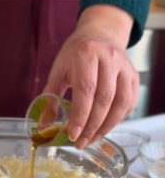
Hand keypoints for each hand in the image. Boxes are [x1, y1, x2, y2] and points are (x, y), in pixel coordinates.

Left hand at [43, 4, 138, 148]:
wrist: (99, 35)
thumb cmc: (75, 54)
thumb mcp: (58, 70)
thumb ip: (49, 97)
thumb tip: (42, 125)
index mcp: (86, 54)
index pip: (85, 90)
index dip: (80, 115)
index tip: (72, 134)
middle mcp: (109, 59)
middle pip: (104, 99)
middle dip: (92, 125)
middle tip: (81, 142)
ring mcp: (125, 68)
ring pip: (121, 103)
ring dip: (106, 126)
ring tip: (92, 139)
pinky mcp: (134, 77)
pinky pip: (129, 102)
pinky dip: (118, 118)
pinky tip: (105, 126)